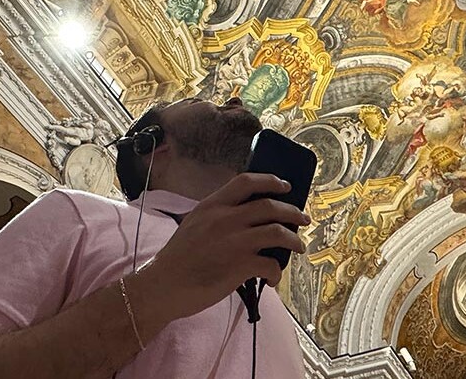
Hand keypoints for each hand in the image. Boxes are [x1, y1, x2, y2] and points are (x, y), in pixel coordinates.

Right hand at [130, 173, 308, 324]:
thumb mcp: (194, 224)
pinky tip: (272, 278)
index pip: (246, 181)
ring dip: (294, 240)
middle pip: (270, 205)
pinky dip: (277, 272)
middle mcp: (225, 218)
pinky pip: (271, 264)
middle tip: (303, 219)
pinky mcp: (240, 266)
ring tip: (298, 247)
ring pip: (278, 232)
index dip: (271, 180)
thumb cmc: (176, 259)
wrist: (162, 286)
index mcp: (212, 205)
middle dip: (292, 212)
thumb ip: (217, 216)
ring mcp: (234, 241)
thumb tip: (244, 216)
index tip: (286, 185)